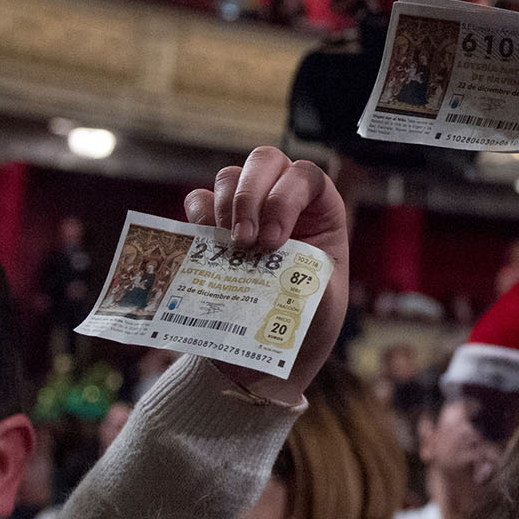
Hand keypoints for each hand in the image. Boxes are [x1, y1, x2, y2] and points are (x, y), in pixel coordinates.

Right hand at [183, 146, 348, 403]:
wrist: (268, 356)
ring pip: (231, 176)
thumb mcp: (322, 305)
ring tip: (228, 247)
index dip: (286, 198)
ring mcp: (248, 211)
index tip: (274, 242)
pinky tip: (203, 240)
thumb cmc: (304, 326)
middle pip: (266, 161)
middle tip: (245, 243)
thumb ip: (307, 278)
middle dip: (251, 195)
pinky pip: (198, 200)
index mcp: (321, 212)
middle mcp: (284, 201)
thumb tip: (281, 265)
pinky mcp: (214, 228)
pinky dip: (197, 214)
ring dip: (224, 205)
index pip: (307, 176)